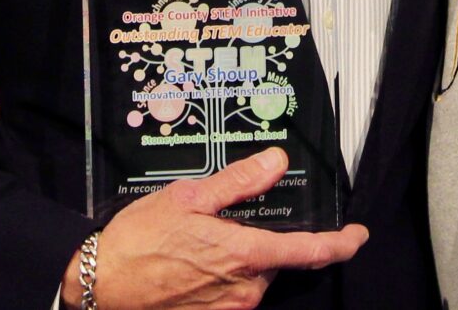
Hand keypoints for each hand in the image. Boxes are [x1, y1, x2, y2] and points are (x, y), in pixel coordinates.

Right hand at [61, 148, 367, 309]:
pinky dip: (222, 276)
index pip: (311, 252)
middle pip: (276, 261)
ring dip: (240, 259)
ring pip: (254, 278)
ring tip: (198, 243)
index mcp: (245, 256)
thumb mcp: (190, 198)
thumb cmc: (139, 241)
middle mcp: (245, 290)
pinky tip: (192, 263)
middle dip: (262, 241)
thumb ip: (239, 182)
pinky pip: (232, 294)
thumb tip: (275, 163)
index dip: (342, 245)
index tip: (357, 236)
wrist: (100, 284)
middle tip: (226, 223)